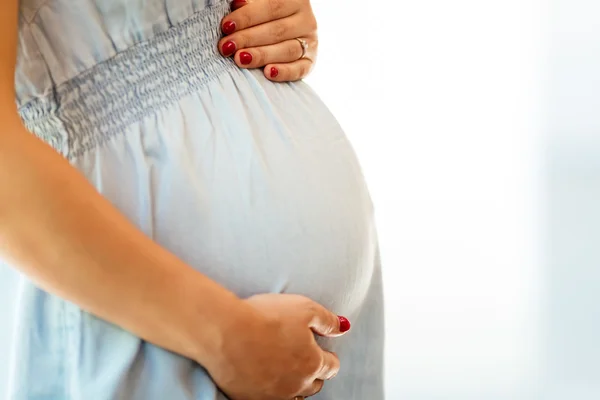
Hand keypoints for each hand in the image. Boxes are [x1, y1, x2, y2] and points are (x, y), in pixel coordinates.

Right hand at [204, 294, 349, 399]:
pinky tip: (264, 378)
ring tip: (285, 371)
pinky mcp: (251, 399)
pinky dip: (270, 391)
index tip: (323, 351)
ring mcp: (274, 395)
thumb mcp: (304, 308)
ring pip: (292, 396)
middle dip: (313, 373)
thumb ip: (327, 320)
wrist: (226, 332)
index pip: (331, 366)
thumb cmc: (266, 316)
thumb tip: (343, 327)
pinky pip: (268, 399)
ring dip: (293, 385)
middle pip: (314, 385)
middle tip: (304, 360)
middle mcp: (297, 384)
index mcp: (313, 363)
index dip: (328, 357)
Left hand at [219, 0, 318, 81]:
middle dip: (248, 39)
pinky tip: (268, 73)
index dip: (247, 17)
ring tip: (240, 59)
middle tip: (227, 47)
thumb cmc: (262, 16)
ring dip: (261, 55)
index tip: (226, 26)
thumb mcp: (258, 5)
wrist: (279, 31)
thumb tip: (237, 5)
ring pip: (287, 50)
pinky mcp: (310, 61)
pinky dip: (284, 72)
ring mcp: (310, 42)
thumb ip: (250, 6)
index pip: (271, 7)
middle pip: (277, 30)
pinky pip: (300, 69)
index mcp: (294, 0)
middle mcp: (306, 20)